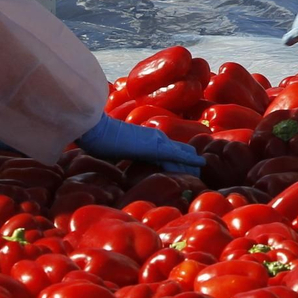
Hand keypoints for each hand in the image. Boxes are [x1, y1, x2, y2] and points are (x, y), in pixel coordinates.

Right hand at [78, 115, 204, 174]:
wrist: (95, 128)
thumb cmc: (100, 139)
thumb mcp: (114, 151)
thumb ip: (122, 158)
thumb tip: (120, 170)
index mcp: (146, 140)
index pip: (167, 151)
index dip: (177, 159)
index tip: (186, 167)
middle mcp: (155, 138)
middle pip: (178, 151)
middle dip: (188, 161)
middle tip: (200, 168)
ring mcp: (156, 141)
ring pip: (180, 153)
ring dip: (190, 162)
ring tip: (202, 168)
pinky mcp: (155, 146)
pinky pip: (176, 155)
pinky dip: (188, 160)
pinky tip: (199, 163)